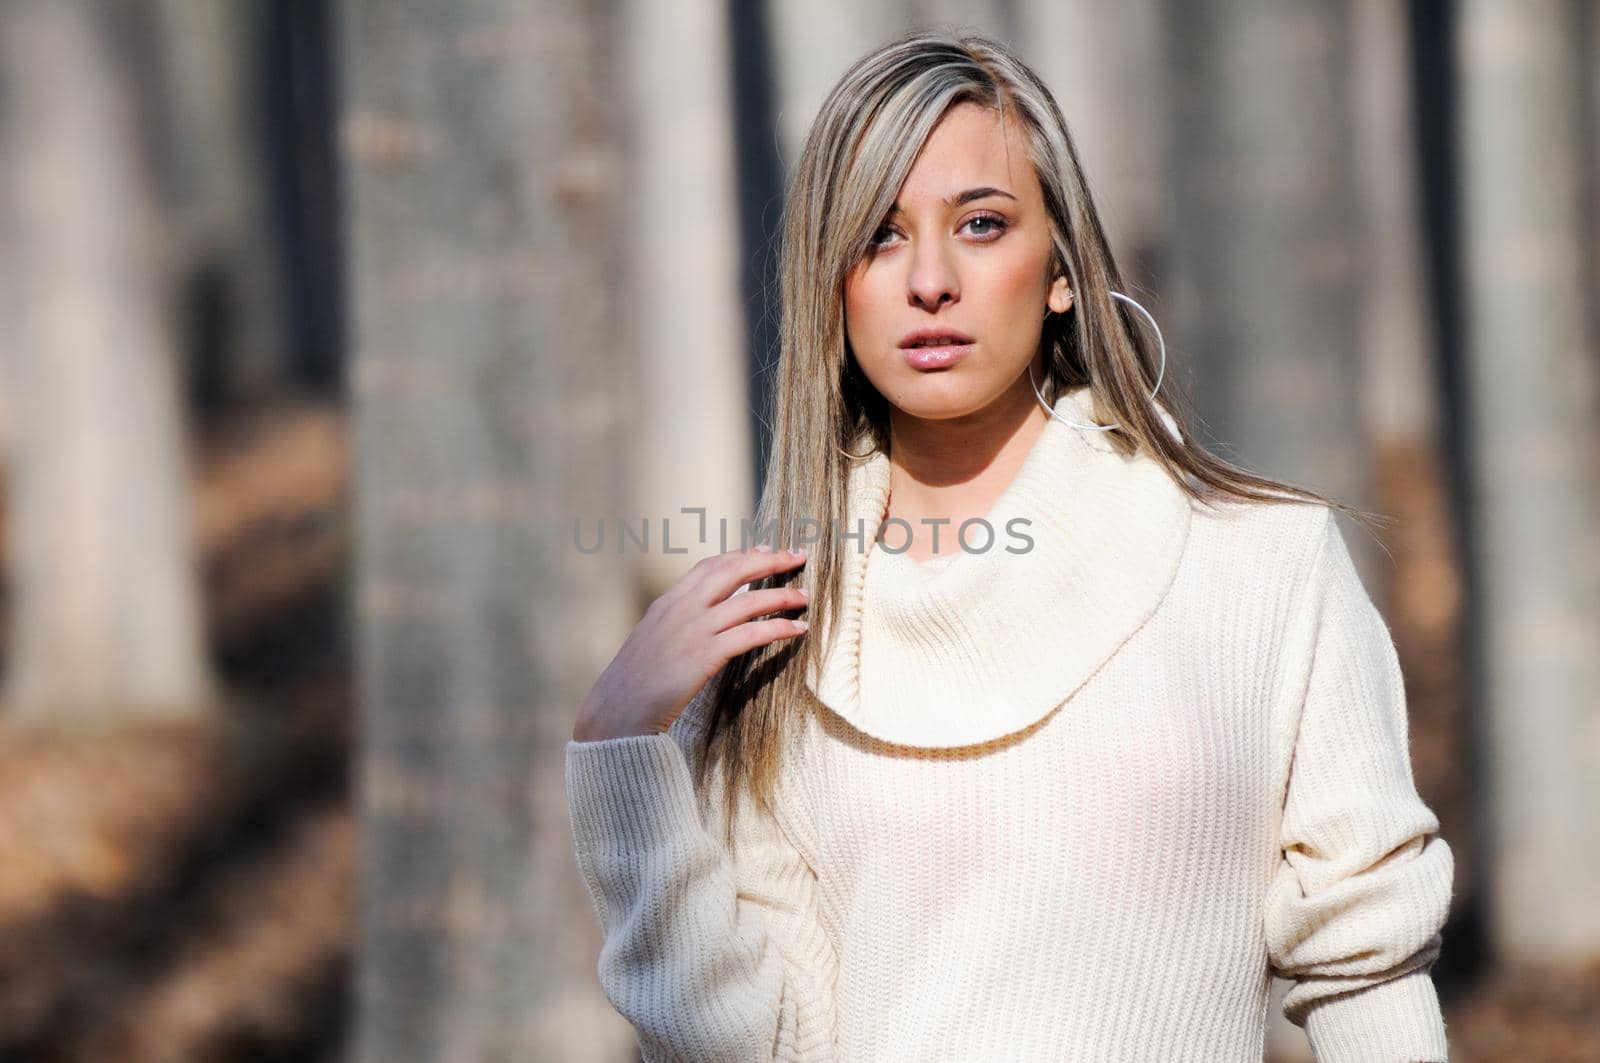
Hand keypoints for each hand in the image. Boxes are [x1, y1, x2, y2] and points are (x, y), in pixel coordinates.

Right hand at [571, 546, 810, 740]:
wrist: (615, 712)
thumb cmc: (632, 685)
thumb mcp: (649, 642)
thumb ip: (674, 626)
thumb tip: (699, 624)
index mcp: (667, 603)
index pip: (709, 567)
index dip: (741, 556)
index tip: (765, 550)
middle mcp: (681, 609)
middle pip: (733, 571)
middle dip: (769, 561)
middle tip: (797, 556)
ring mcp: (693, 631)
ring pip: (748, 602)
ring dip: (782, 596)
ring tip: (804, 596)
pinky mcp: (704, 656)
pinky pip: (751, 635)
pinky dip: (778, 629)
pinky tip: (797, 630)